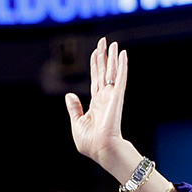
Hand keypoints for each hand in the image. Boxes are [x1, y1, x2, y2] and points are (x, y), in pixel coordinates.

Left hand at [65, 38, 134, 178]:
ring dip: (112, 57)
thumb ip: (74, 108)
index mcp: (95, 104)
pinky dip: (122, 65)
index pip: (95, 80)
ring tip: (113, 43)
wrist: (101, 150)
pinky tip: (122, 54)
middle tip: (104, 42)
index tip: (95, 53)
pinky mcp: (117, 97)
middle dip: (103, 57)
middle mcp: (104, 98)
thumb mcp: (77, 123)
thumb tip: (69, 95)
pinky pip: (120, 78)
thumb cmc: (90, 143)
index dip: (95, 66)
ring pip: (112, 72)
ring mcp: (111, 96)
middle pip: (104, 72)